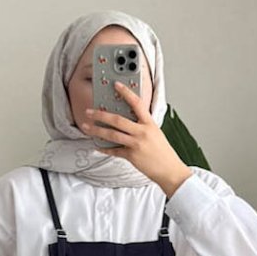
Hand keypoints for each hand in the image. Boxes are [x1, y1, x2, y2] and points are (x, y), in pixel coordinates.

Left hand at [80, 82, 192, 196]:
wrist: (169, 170)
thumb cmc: (163, 152)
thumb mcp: (155, 133)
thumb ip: (143, 125)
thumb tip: (127, 119)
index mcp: (149, 123)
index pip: (137, 103)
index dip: (126, 93)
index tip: (116, 85)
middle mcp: (142, 132)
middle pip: (117, 120)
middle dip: (100, 115)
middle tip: (89, 111)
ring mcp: (136, 144)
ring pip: (112, 134)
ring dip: (97, 130)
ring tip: (87, 127)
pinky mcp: (132, 156)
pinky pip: (114, 151)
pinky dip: (104, 148)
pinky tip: (97, 145)